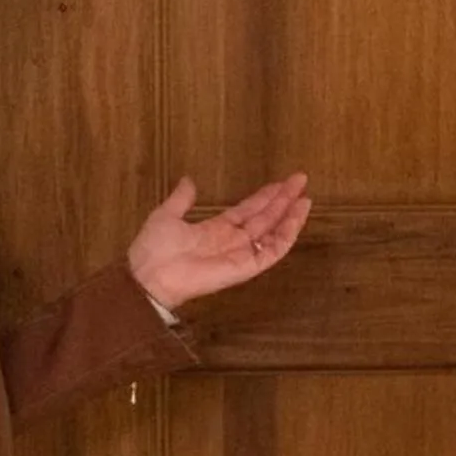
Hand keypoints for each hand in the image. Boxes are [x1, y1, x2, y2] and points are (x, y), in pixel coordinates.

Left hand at [126, 173, 311, 310]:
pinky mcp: (246, 267)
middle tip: (301, 180)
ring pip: (273, 233)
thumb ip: (181, 199)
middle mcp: (232, 241)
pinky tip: (296, 217)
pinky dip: (286, 235)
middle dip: (283, 200)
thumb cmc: (154, 248)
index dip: (264, 196)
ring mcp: (241, 254)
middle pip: (264, 218)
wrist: (150, 276)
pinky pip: (272, 251)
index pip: (247, 210)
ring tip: (305, 198)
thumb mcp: (167, 215)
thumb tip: (189, 180)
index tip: (281, 182)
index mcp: (215, 229)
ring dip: (289, 215)